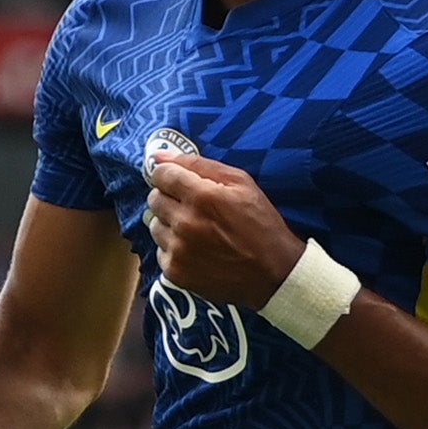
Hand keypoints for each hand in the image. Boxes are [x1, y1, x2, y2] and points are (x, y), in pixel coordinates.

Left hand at [143, 147, 305, 308]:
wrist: (273, 274)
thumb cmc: (261, 224)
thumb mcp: (240, 183)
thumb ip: (198, 165)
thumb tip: (159, 154)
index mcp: (201, 196)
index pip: (161, 175)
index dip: (168, 174)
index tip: (177, 179)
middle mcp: (184, 223)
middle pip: (154, 199)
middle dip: (170, 197)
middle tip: (193, 205)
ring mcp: (178, 250)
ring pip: (154, 225)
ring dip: (170, 223)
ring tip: (196, 229)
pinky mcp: (176, 272)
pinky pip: (160, 251)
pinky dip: (174, 248)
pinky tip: (196, 249)